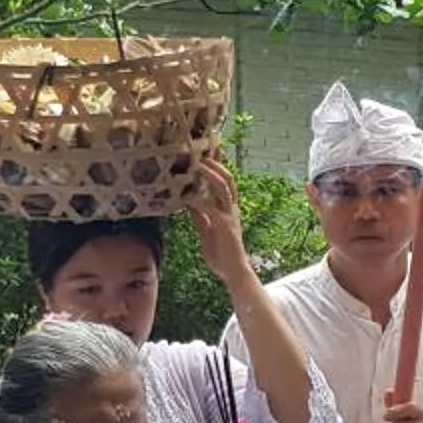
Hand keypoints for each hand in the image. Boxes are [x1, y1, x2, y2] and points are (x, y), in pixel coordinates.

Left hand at [185, 150, 254, 283]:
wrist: (234, 272)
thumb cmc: (221, 254)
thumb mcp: (207, 231)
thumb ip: (200, 217)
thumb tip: (189, 203)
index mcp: (228, 209)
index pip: (224, 182)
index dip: (218, 166)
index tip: (210, 150)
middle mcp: (231, 209)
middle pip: (227, 179)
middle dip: (216, 163)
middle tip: (203, 150)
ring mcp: (229, 216)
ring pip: (223, 187)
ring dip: (211, 174)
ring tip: (200, 163)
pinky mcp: (225, 226)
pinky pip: (211, 208)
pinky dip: (199, 200)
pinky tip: (188, 195)